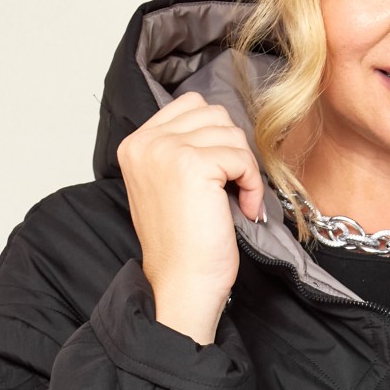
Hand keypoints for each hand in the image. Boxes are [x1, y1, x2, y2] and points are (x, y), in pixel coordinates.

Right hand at [117, 91, 266, 343]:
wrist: (182, 284)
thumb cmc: (182, 245)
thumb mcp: (169, 186)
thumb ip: (182, 149)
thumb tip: (220, 125)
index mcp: (136, 144)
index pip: (191, 106)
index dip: (217, 138)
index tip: (219, 177)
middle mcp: (145, 142)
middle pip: (214, 115)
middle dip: (232, 151)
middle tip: (233, 189)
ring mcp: (166, 151)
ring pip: (231, 132)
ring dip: (244, 168)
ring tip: (238, 202)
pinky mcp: (192, 165)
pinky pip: (241, 157)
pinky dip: (253, 185)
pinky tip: (245, 210)